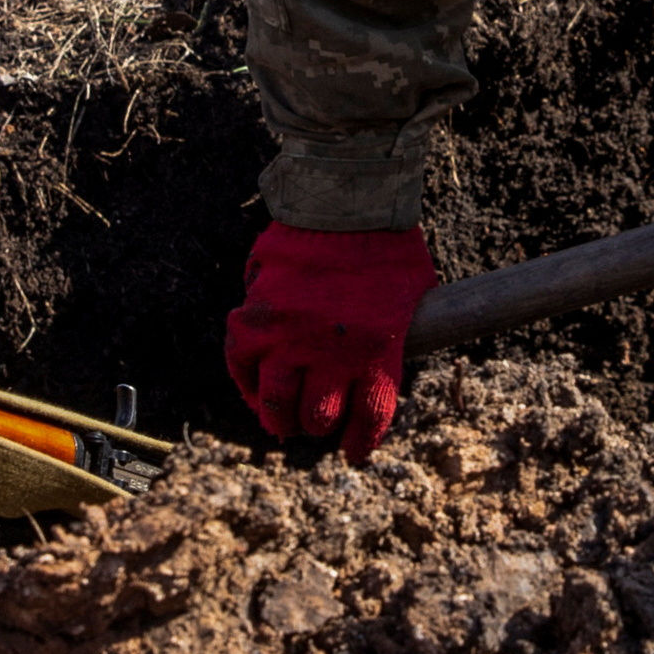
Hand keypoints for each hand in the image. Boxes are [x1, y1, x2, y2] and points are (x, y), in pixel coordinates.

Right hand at [224, 224, 436, 463]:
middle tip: (316, 423)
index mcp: (377, 352)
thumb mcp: (412, 299)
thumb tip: (377, 372)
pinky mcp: (257, 317)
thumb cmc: (389, 248)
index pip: (369, 418)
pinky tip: (255, 389)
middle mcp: (332, 353)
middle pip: (319, 418)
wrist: (349, 201)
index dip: (359, 443)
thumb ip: (391, 341)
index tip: (352, 452)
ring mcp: (290, 336)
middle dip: (318, 426)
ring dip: (280, 417)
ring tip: (282, 421)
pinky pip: (240, 364)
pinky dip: (245, 382)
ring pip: (276, 402)